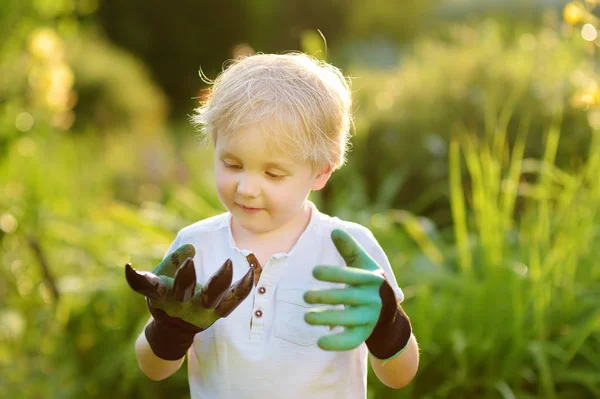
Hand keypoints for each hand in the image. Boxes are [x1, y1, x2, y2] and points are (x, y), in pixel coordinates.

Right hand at [125, 243, 253, 358]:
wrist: (174, 330)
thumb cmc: (166, 295)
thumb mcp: (160, 278)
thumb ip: (172, 261)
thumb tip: (191, 247)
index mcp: (162, 295)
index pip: (153, 285)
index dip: (154, 275)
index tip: (160, 262)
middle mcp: (180, 306)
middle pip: (184, 291)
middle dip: (185, 277)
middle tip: (189, 261)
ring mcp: (200, 312)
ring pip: (212, 298)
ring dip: (219, 280)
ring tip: (228, 262)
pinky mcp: (217, 313)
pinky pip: (232, 301)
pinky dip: (243, 287)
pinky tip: (251, 272)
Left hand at [304, 229, 410, 359]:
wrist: (386, 311)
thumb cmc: (367, 281)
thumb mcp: (361, 263)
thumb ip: (348, 247)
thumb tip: (334, 230)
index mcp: (371, 279)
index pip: (352, 275)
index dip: (333, 274)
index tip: (314, 271)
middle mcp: (372, 299)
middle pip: (348, 298)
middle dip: (326, 298)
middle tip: (305, 296)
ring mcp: (369, 317)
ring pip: (348, 319)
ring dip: (327, 319)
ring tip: (307, 317)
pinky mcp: (364, 334)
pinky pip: (351, 340)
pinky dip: (337, 343)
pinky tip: (320, 342)